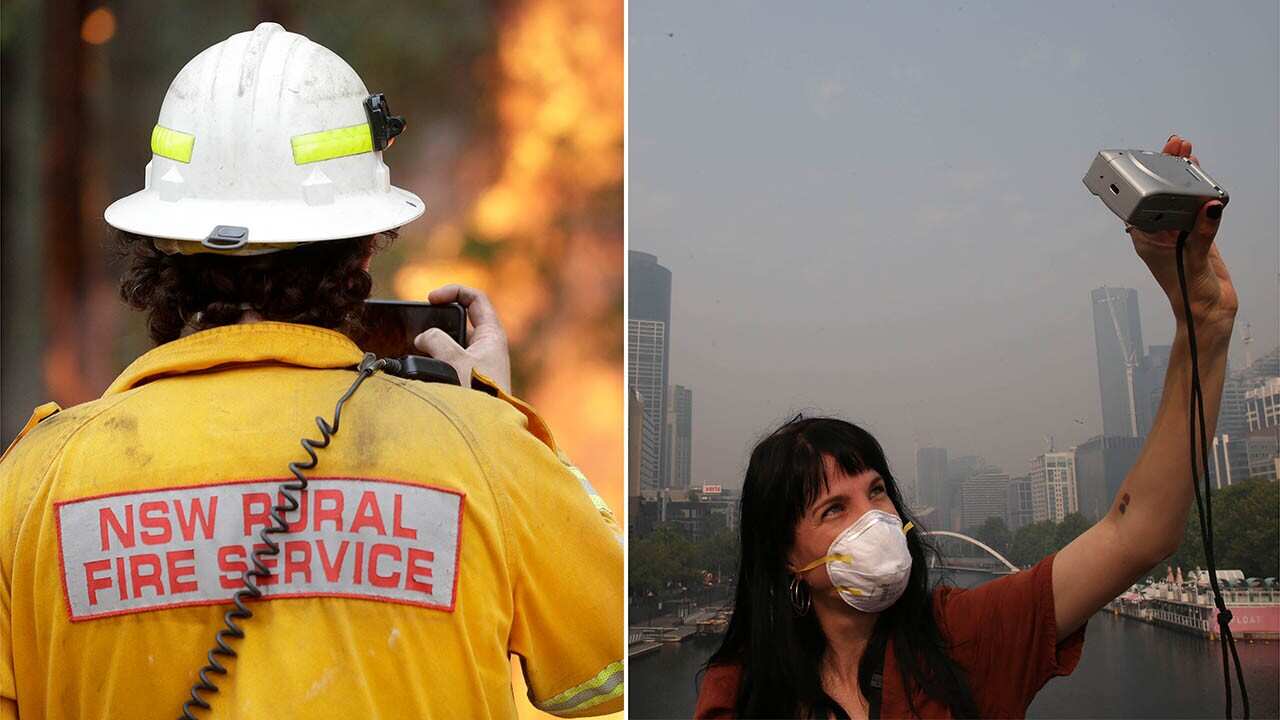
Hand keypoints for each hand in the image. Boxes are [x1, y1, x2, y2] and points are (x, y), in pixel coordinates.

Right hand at [413, 285, 511, 393]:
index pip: (476, 299)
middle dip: (438, 319)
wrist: (489, 431)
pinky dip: (433, 358)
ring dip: (433, 342)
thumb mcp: (455, 361)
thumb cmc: (480, 396)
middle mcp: (486, 346)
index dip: (454, 291)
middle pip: (460, 319)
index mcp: (492, 335)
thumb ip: (436, 342)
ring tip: (416, 347)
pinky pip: (447, 360)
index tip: (432, 298)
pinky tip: (419, 364)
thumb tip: (423, 339)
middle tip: (420, 324)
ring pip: (451, 341)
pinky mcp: (467, 378)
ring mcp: (477, 362)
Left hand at [1127, 134, 1237, 331]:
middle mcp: (1160, 231)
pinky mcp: (1196, 233)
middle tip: (1176, 144)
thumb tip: (1210, 208)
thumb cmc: (1188, 292)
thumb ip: (1202, 233)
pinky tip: (1202, 175)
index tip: (1153, 157)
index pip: (1143, 200)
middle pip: (1161, 192)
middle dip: (1168, 167)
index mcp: (1146, 237)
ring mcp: (1178, 231)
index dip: (1147, 176)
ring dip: (1185, 174)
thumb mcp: (1194, 260)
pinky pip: (1197, 206)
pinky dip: (1200, 190)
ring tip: (1188, 151)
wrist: (1208, 312)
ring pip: (1180, 196)